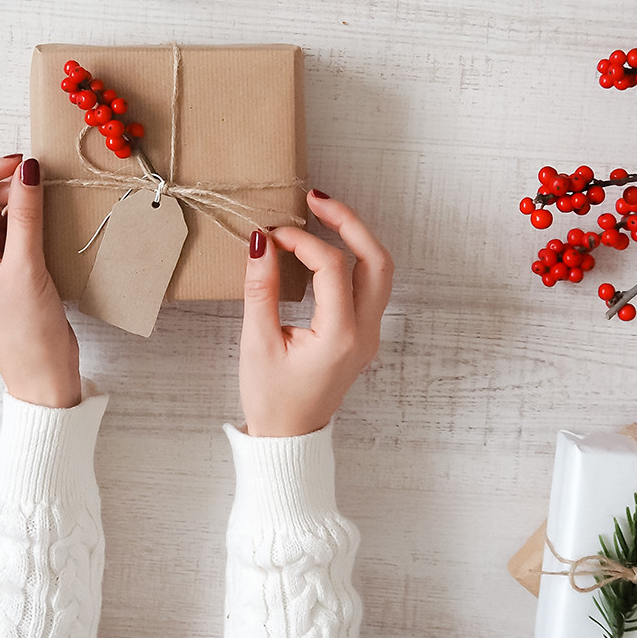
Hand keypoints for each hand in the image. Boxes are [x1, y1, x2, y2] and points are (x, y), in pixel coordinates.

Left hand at [0, 155, 81, 408]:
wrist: (45, 377)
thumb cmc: (28, 335)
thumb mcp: (27, 268)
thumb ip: (26, 216)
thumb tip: (27, 172)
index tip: (14, 162)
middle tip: (30, 178)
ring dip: (7, 204)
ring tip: (35, 195)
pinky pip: (1, 237)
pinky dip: (18, 223)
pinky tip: (37, 219)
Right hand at [239, 191, 392, 437]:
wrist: (289, 438)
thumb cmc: (271, 398)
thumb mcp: (257, 343)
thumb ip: (260, 289)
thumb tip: (261, 242)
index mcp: (340, 336)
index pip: (331, 266)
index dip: (301, 240)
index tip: (270, 234)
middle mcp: (364, 332)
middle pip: (376, 260)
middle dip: (348, 223)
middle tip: (316, 200)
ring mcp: (369, 334)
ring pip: (379, 270)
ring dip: (356, 238)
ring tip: (324, 215)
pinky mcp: (362, 334)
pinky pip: (369, 285)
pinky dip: (352, 258)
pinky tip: (325, 247)